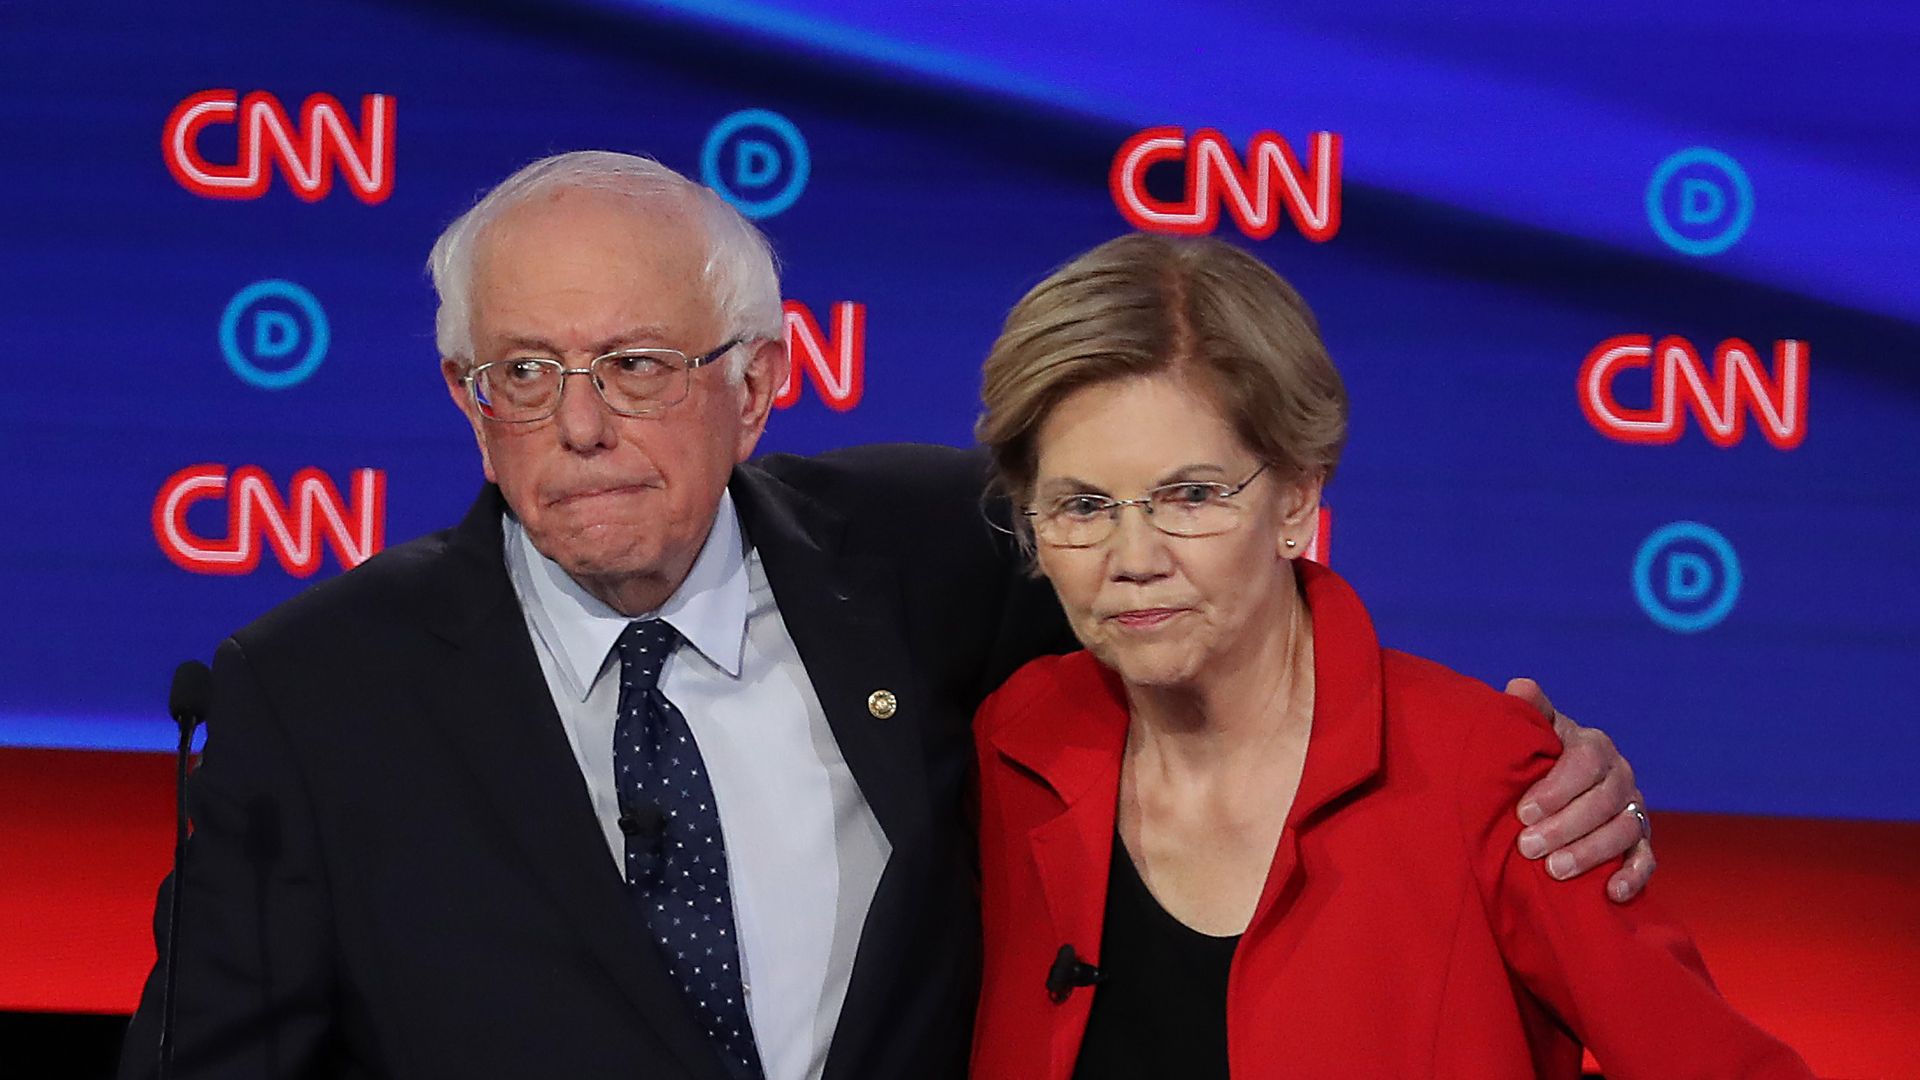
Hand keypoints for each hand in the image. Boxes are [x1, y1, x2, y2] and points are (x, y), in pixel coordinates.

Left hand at [1504, 678, 1654, 902]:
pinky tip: (1612, 893)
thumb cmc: (1538, 758)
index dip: (1556, 788)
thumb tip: (1520, 688)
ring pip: (1624, 831)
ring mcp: (1634, 809)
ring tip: (1555, 871)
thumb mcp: (1534, 733)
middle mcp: (1620, 776)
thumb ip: (1530, 712)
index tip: (1523, 812)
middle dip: (1566, 826)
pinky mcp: (1641, 842)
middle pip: (1604, 801)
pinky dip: (1633, 876)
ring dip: (1591, 852)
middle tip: (1528, 847)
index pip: (1585, 763)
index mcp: (1594, 746)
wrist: (1556, 787)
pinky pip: (1647, 859)